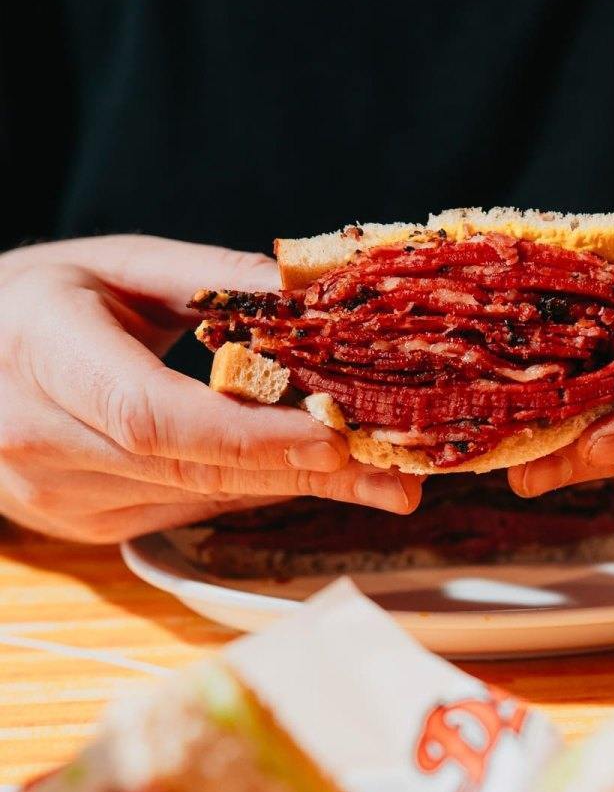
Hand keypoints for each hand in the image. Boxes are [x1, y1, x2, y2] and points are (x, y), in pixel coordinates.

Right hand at [0, 236, 420, 541]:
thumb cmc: (39, 302)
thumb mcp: (118, 266)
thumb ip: (216, 280)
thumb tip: (314, 296)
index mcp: (45, 356)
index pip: (156, 417)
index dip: (252, 437)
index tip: (335, 441)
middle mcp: (42, 443)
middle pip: (196, 472)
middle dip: (306, 476)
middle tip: (396, 481)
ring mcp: (62, 499)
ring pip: (202, 499)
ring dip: (292, 486)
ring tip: (376, 477)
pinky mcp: (87, 525)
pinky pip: (189, 509)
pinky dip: (252, 488)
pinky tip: (302, 472)